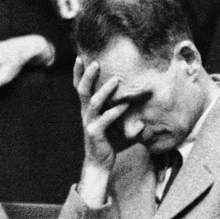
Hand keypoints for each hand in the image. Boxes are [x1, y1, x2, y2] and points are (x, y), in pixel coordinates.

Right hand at [74, 57, 133, 173]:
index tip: (80, 56)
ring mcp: (89, 123)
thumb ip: (121, 108)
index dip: (78, 73)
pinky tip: (125, 105)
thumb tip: (140, 94)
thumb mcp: (113, 121)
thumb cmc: (109, 140)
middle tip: (95, 62)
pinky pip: (105, 120)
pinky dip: (115, 111)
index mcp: (88, 108)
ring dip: (105, 90)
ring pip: (93, 102)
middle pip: (82, 90)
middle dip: (87, 75)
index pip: (80, 87)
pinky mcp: (95, 133)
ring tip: (116, 80)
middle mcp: (86, 113)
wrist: (100, 162)